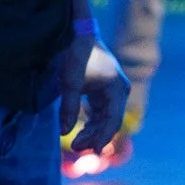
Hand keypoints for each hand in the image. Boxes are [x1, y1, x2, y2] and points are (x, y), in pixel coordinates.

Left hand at [60, 33, 128, 153]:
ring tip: (77, 142)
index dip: (101, 138)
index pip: (112, 121)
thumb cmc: (75, 56)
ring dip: (93, 130)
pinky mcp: (106, 90)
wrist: (78, 34)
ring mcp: (114, 90)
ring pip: (107, 118)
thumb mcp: (69, 83)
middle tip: (76, 147)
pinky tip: (82, 130)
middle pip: (111, 121)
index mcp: (116, 89)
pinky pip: (103, 111)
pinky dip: (93, 121)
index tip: (89, 150)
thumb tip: (64, 133)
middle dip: (95, 136)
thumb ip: (68, 109)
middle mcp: (120, 91)